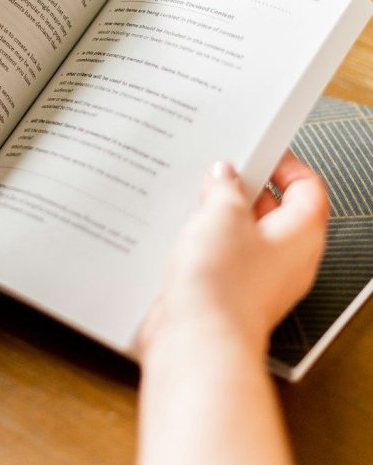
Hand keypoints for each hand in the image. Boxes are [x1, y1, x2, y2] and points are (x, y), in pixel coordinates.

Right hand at [138, 152, 328, 360]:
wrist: (196, 339)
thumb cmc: (222, 285)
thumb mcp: (222, 214)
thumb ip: (226, 186)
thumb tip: (224, 175)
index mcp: (301, 236)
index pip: (308, 188)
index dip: (286, 164)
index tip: (259, 149)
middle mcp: (285, 259)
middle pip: (274, 209)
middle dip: (244, 187)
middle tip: (217, 170)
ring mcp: (256, 277)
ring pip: (243, 232)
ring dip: (219, 213)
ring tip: (194, 198)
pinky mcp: (227, 290)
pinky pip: (222, 255)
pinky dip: (204, 239)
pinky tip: (181, 230)